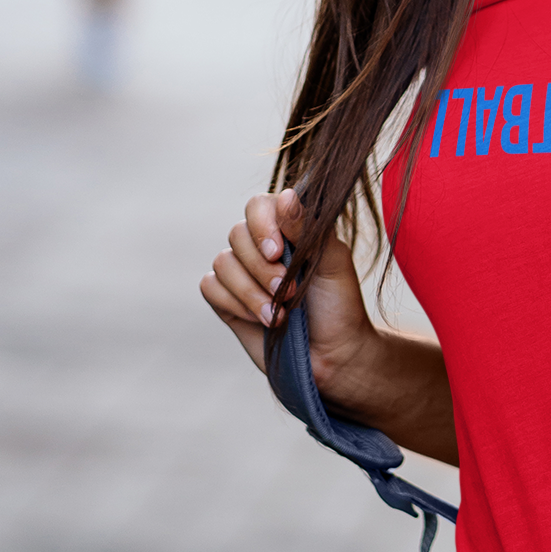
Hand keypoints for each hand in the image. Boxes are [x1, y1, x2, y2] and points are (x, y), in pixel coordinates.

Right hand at [199, 189, 378, 402]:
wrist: (333, 356)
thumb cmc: (339, 306)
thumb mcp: (334, 263)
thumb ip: (309, 229)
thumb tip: (285, 195)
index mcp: (288, 229)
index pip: (258, 206)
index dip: (262, 225)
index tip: (277, 252)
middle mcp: (261, 246)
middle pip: (237, 234)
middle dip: (262, 268)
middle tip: (290, 293)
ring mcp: (242, 272)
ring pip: (222, 263)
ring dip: (251, 292)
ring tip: (281, 315)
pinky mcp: (228, 300)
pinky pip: (211, 287)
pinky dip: (235, 304)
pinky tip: (263, 321)